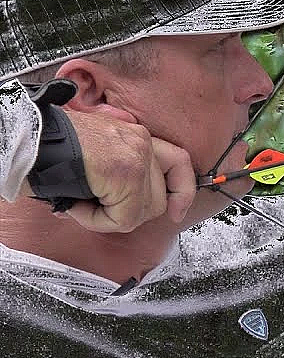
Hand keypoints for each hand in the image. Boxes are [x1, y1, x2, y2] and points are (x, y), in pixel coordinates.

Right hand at [57, 111, 195, 231]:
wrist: (26, 139)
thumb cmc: (50, 148)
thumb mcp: (96, 155)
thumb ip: (122, 173)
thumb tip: (134, 205)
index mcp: (137, 136)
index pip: (179, 163)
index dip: (182, 191)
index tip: (176, 211)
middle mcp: (142, 142)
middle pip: (159, 197)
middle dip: (128, 212)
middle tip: (94, 207)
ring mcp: (136, 157)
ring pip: (141, 212)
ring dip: (109, 218)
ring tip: (80, 204)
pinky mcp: (124, 173)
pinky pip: (123, 218)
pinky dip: (97, 221)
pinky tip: (75, 207)